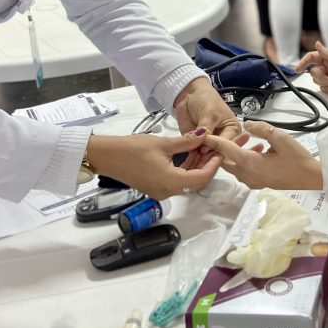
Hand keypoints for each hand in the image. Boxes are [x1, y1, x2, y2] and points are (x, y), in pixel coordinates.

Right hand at [86, 131, 219, 199]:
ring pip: (187, 182)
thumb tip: (204, 135)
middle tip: (214, 148)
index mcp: (171, 182)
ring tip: (204, 149)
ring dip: (197, 167)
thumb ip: (186, 142)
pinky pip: (177, 181)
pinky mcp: (155, 187)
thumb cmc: (132, 149)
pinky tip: (190, 155)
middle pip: (196, 182)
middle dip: (207, 165)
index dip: (213, 165)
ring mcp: (161, 191)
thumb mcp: (163, 143)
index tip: (220, 151)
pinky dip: (186, 169)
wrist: (107, 156)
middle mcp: (167, 191)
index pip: (201, 178)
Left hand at [174, 77, 241, 168]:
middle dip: (209, 157)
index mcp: (233, 130)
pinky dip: (192, 158)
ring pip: (207, 156)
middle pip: (219, 152)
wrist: (188, 93)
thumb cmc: (205, 98)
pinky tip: (188, 161)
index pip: (228, 143)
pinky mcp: (197, 144)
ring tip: (193, 162)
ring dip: (200, 159)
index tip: (206, 150)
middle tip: (199, 159)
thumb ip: (207, 130)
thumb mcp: (209, 113)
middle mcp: (223, 139)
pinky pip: (196, 154)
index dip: (218, 149)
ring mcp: (210, 143)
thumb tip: (205, 146)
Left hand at [202, 121, 321, 189]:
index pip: (226, 149)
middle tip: (234, 134)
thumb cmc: (297, 158)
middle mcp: (247, 174)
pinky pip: (244, 172)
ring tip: (250, 140)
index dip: (214, 141)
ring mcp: (253, 182)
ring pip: (235, 167)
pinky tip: (258, 150)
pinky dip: (244, 161)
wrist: (311, 179)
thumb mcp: (280, 137)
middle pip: (226, 162)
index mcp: (249, 163)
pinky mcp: (259, 184)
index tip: (204, 134)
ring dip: (237, 154)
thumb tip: (247, 124)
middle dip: (225, 148)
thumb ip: (262, 129)